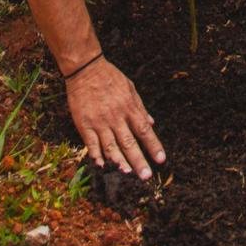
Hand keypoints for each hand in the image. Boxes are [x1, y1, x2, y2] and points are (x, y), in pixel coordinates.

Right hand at [65, 55, 165, 176]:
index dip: (153, 146)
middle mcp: (116, 117)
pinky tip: (102, 165)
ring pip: (111, 146)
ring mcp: (99, 122)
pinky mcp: (84, 124)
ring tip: (127, 173)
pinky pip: (91, 143)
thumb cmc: (110, 77)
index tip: (161, 159)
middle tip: (147, 176)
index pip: (144, 130)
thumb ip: (140, 107)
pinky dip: (96, 155)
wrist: (86, 69)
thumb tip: (152, 123)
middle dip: (139, 160)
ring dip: (119, 161)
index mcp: (129, 108)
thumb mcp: (130, 88)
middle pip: (129, 142)